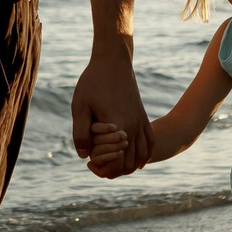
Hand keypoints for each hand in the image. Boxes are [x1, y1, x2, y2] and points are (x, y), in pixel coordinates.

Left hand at [72, 51, 150, 178]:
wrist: (113, 61)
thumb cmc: (93, 82)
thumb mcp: (80, 106)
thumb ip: (81, 133)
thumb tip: (84, 156)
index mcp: (118, 126)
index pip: (115, 161)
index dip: (102, 167)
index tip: (89, 162)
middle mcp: (133, 127)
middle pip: (128, 163)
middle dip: (114, 169)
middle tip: (97, 166)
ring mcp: (140, 122)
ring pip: (141, 155)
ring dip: (129, 166)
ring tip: (113, 165)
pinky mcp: (143, 116)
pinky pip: (150, 142)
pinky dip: (145, 155)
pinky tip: (138, 163)